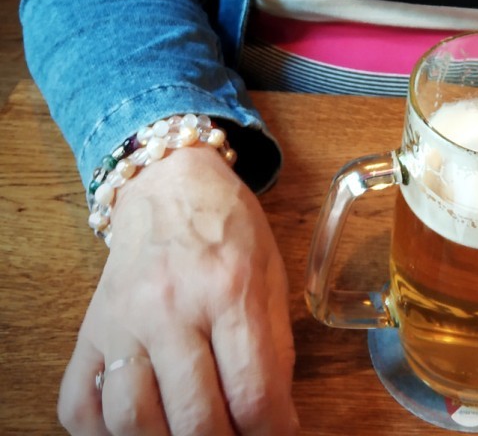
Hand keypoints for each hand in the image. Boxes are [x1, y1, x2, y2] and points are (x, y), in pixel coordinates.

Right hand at [57, 144, 298, 434]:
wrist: (168, 185)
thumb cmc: (228, 229)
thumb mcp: (270, 273)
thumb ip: (276, 347)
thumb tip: (278, 419)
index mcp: (229, 288)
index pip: (252, 391)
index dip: (271, 432)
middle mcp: (170, 306)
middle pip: (193, 416)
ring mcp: (122, 321)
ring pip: (131, 419)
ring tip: (187, 434)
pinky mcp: (89, 331)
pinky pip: (79, 406)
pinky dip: (103, 433)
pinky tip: (137, 426)